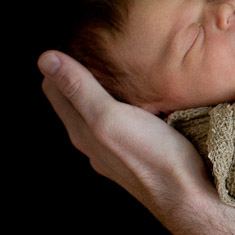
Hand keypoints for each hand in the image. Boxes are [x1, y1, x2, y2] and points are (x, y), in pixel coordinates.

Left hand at [38, 50, 214, 220]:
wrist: (189, 195)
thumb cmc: (151, 156)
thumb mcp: (109, 117)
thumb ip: (80, 89)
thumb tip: (45, 59)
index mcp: (81, 130)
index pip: (55, 88)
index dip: (60, 63)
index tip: (75, 40)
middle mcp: (94, 141)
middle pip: (76, 100)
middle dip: (79, 72)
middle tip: (94, 44)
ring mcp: (116, 149)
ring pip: (100, 111)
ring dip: (103, 88)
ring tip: (116, 64)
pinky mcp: (139, 151)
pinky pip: (122, 122)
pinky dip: (123, 103)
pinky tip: (140, 95)